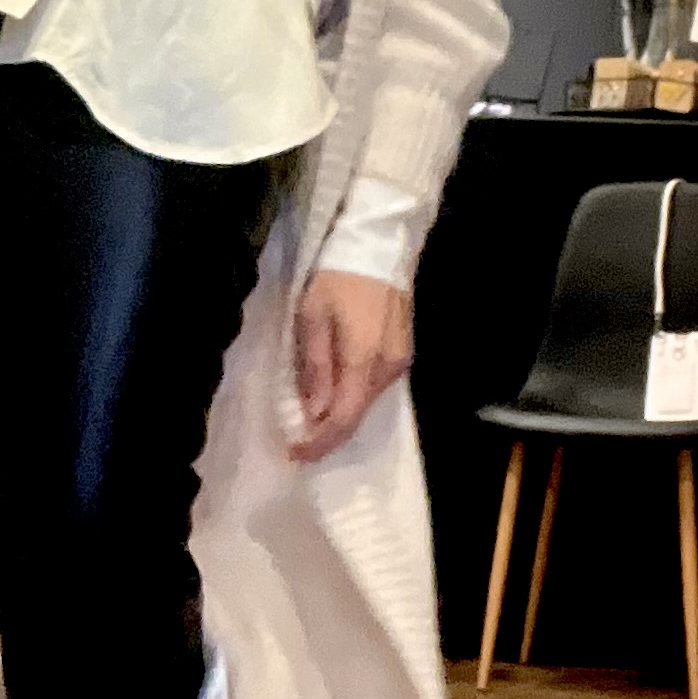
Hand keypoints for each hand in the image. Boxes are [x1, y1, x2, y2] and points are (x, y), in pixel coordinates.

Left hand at [291, 271, 412, 462]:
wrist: (377, 244)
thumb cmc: (337, 277)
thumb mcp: (312, 318)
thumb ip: (314, 367)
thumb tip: (313, 412)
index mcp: (363, 362)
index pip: (342, 419)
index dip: (319, 443)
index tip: (294, 454)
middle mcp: (388, 369)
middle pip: (357, 415)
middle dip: (327, 432)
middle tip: (297, 438)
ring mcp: (400, 361)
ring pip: (366, 402)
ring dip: (339, 413)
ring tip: (309, 415)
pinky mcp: (403, 352)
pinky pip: (374, 385)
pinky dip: (352, 394)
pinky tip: (333, 391)